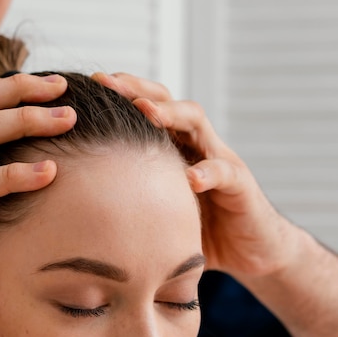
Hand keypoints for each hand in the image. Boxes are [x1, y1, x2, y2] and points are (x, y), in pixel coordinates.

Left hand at [93, 72, 298, 279]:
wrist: (252, 252)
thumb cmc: (200, 234)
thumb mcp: (162, 215)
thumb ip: (134, 206)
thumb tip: (85, 212)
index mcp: (175, 152)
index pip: (148, 112)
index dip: (122, 97)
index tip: (91, 87)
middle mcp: (197, 148)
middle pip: (169, 104)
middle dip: (139, 91)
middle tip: (109, 85)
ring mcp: (221, 163)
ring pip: (197, 124)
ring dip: (171, 114)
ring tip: (147, 112)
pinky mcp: (241, 187)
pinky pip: (225, 173)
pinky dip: (208, 172)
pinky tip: (190, 179)